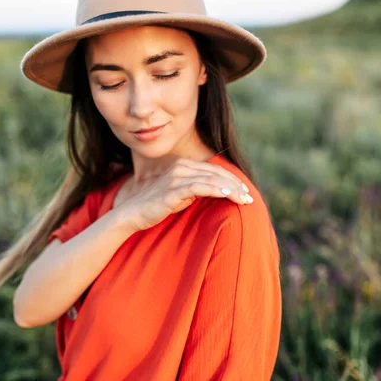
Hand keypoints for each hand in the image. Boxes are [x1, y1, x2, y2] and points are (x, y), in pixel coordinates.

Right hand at [115, 157, 252, 231]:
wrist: (131, 214)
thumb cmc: (156, 207)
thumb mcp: (180, 195)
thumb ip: (195, 190)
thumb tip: (215, 192)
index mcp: (183, 166)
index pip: (214, 170)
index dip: (231, 180)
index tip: (244, 192)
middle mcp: (180, 167)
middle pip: (216, 173)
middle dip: (235, 185)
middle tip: (249, 197)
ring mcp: (176, 177)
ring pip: (211, 179)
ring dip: (231, 189)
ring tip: (244, 200)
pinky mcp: (172, 190)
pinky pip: (199, 187)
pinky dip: (216, 190)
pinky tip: (227, 195)